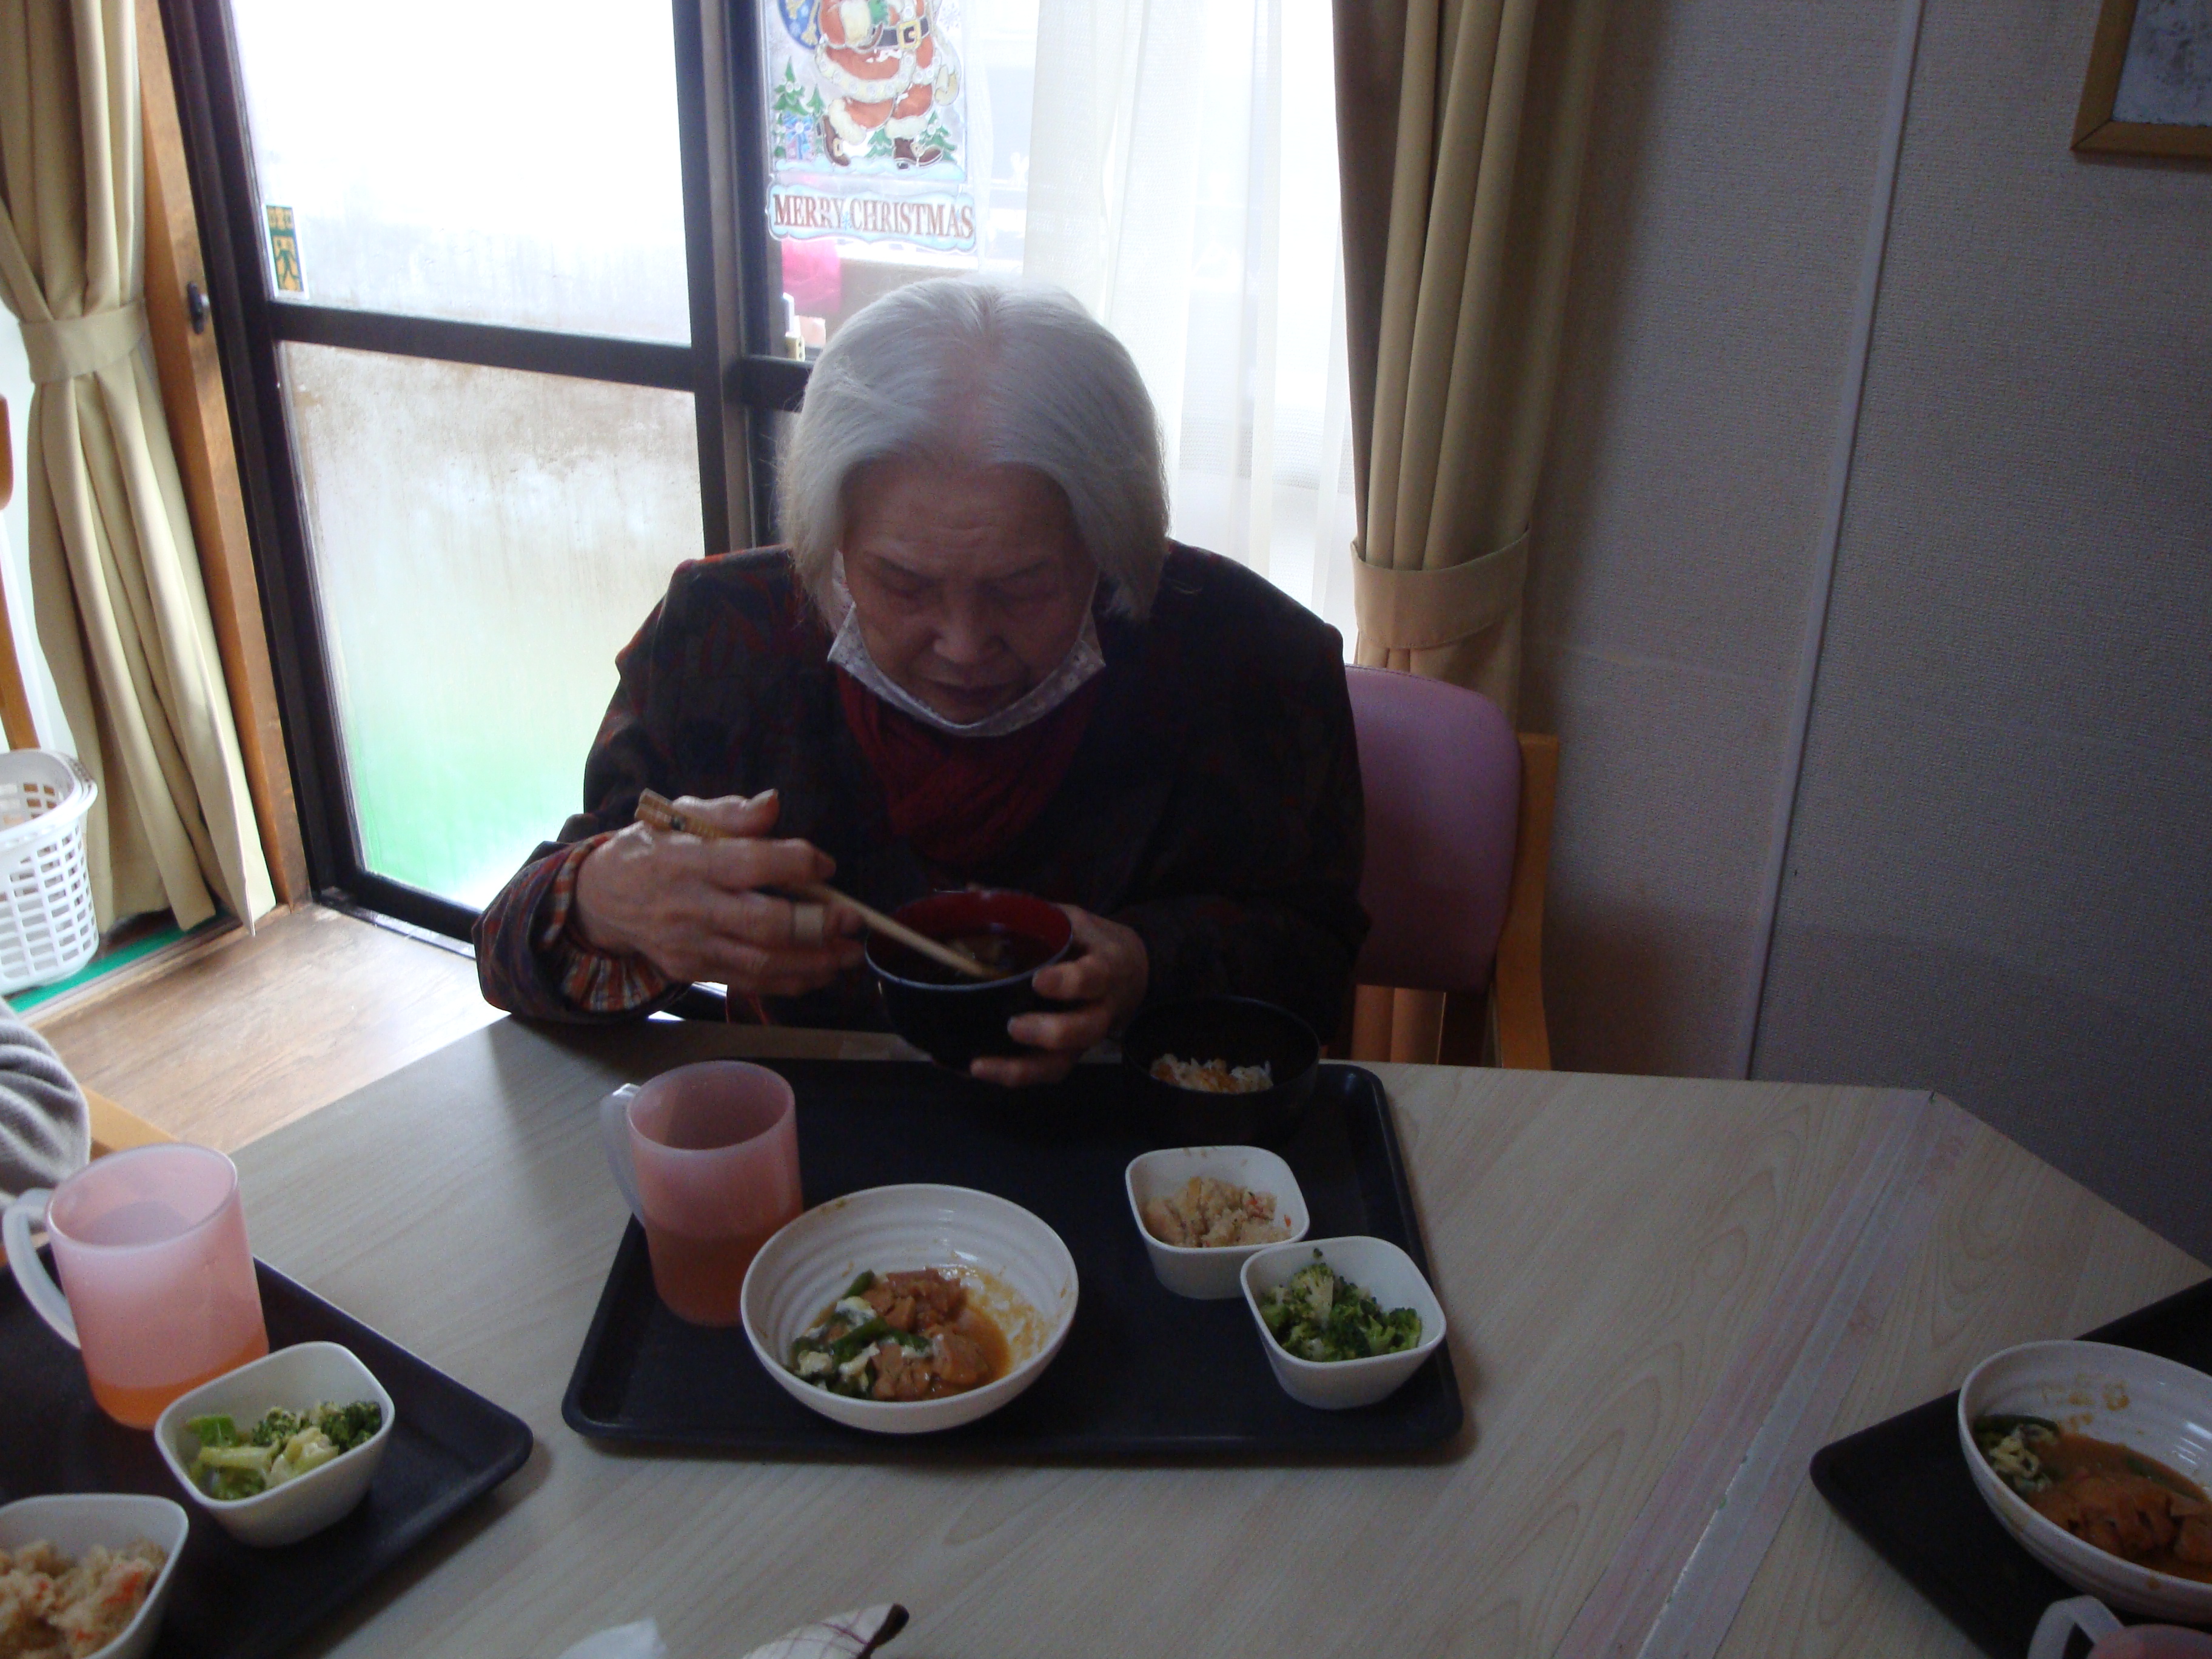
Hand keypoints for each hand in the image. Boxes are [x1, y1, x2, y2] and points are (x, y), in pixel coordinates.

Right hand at [571, 791, 865, 996]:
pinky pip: (750, 982)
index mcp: (690, 861)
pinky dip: (791, 981)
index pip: (751, 863)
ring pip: (763, 963)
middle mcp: (693, 908)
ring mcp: (693, 945)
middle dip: (819, 925)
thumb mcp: (680, 815)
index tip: (827, 864)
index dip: (797, 863)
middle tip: (855, 921)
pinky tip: (821, 972)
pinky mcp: (694, 971)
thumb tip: (774, 804)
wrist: (601, 898)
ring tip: (851, 954)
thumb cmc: (651, 848)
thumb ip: (730, 813)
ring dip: (816, 962)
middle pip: (765, 924)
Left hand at [969, 906, 1148, 1087]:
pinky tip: (969, 1068)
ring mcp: (1083, 1038)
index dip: (1069, 983)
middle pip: (1082, 1031)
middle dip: (1049, 1033)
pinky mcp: (1067, 1055)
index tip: (1039, 980)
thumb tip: (969, 890)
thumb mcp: (1070, 918)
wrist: (1131, 972)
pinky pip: (1042, 1073)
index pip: (1093, 978)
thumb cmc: (1091, 943)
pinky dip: (1007, 1075)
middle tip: (1013, 1026)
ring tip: (979, 1065)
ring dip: (1021, 1071)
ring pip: (1061, 1064)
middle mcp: (1099, 1009)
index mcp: (1104, 968)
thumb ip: (1027, 910)